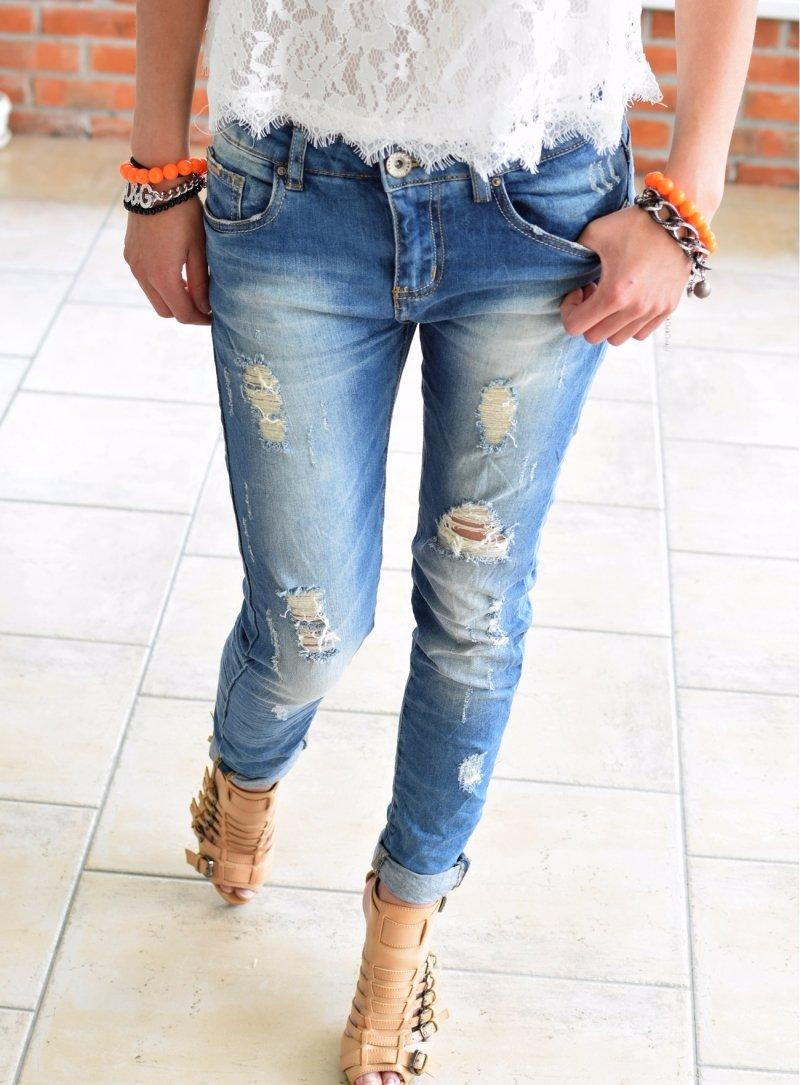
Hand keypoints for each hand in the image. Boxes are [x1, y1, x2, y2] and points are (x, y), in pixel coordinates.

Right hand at [124, 192, 211, 324]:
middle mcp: (143, 275)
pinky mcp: (129, 254)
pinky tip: (175, 270)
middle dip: (185, 312)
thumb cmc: (184, 214)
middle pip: (166, 312)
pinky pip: (145, 281)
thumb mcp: (199, 250)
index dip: (201, 320)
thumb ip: (201, 283)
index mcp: (163, 276)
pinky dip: (160, 284)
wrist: (156, 182)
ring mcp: (134, 265)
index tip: (214, 317)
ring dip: (172, 298)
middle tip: (204, 304)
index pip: (183, 314)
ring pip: (154, 297)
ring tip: (191, 286)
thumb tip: (205, 309)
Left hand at [560, 203, 692, 345]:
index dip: (568, 311)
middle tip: (592, 293)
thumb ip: (575, 253)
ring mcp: (653, 311)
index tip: (577, 291)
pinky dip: (629, 324)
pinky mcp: (667, 309)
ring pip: (618, 339)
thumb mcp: (594, 232)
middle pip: (595, 337)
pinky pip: (640, 333)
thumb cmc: (635, 225)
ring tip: (612, 298)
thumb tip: (566, 268)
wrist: (678, 221)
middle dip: (587, 318)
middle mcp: (635, 309)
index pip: (575, 326)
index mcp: (614, 293)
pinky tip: (629, 301)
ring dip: (608, 323)